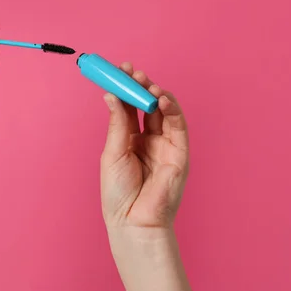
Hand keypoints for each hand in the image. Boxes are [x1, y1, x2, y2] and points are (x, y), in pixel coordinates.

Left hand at [100, 62, 188, 228]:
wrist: (133, 221)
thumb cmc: (118, 193)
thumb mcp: (113, 152)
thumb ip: (118, 124)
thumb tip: (111, 95)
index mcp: (130, 140)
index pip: (129, 108)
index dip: (126, 88)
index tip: (121, 69)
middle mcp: (149, 140)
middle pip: (146, 105)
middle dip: (141, 86)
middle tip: (133, 70)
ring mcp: (165, 145)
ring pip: (164, 112)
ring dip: (156, 93)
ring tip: (146, 81)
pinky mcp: (179, 152)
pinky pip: (178, 126)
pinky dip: (172, 109)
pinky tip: (161, 97)